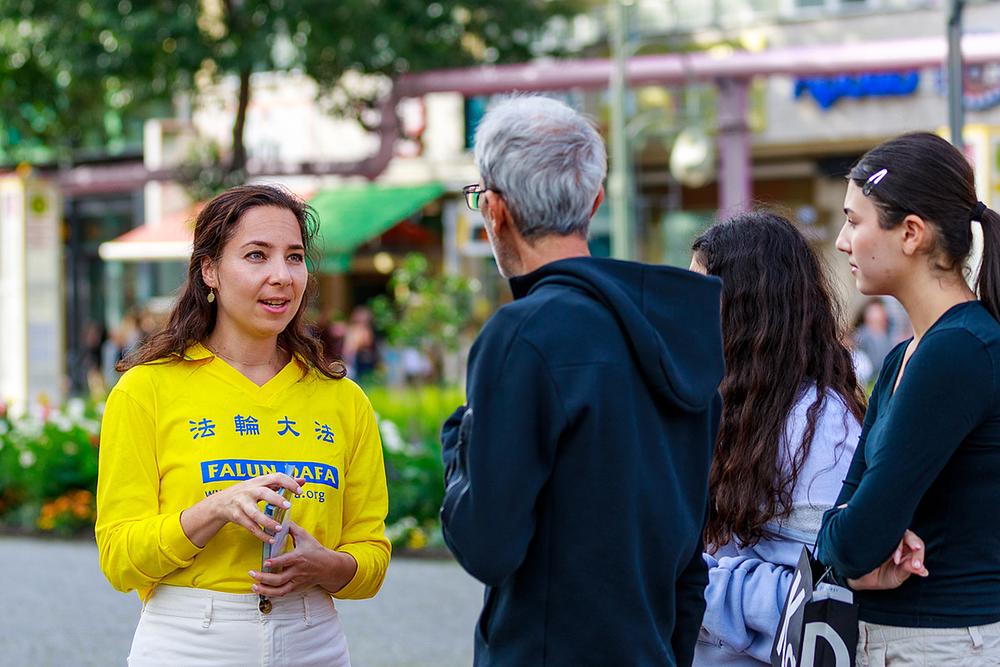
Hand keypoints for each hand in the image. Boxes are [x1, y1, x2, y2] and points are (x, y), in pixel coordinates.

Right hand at [182, 473, 304, 546]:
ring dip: (267, 521)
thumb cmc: (247, 492)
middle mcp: (249, 490)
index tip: (299, 491)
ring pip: (255, 513)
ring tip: (279, 528)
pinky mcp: (236, 516)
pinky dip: (260, 534)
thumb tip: (303, 480)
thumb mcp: (262, 485)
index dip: (288, 482)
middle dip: (276, 499)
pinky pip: (250, 526)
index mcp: (259, 481)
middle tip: (288, 506)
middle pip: (263, 493)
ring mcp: (241, 503)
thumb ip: (282, 483)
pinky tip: (270, 539)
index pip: (275, 477)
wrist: (220, 502)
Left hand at [249, 521, 357, 597]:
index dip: (275, 563)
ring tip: (254, 586)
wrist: (328, 567)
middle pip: (279, 579)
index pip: (286, 561)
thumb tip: (281, 520)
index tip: (265, 562)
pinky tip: (261, 590)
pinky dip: (271, 594)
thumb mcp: (305, 536)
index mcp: (298, 558)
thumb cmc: (316, 551)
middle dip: (264, 578)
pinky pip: (282, 593)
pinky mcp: (296, 588)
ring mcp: (296, 581)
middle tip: (252, 574)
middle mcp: (296, 571)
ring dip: (265, 590)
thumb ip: (292, 528)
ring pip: (280, 590)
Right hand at [848, 530, 927, 590]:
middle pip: (909, 535)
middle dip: (913, 543)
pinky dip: (884, 539)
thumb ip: (907, 570)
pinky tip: (883, 550)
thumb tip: (923, 570)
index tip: (916, 566)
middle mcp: (898, 542)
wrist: (861, 578)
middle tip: (915, 550)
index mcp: (907, 551)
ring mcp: (886, 538)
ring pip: (896, 532)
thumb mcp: (897, 576)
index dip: (919, 555)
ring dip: (899, 544)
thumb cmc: (881, 576)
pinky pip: (880, 533)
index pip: (918, 546)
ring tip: (896, 559)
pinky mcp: (873, 537)